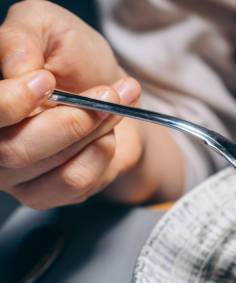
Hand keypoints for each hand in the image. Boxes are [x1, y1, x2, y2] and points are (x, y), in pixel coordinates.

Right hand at [0, 0, 144, 208]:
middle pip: (13, 150)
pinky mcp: (43, 192)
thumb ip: (22, 38)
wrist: (113, 94)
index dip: (10, 102)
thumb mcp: (48, 27)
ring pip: (50, 167)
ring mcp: (12, 172)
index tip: (46, 81)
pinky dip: (100, 155)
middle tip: (107, 92)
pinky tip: (105, 136)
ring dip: (94, 133)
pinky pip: (73, 184)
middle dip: (72, 120)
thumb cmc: (75, 59)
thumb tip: (16, 70)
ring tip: (114, 105)